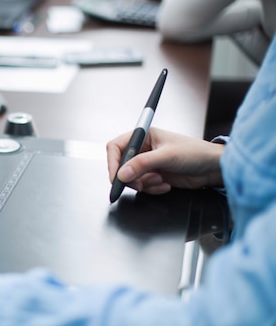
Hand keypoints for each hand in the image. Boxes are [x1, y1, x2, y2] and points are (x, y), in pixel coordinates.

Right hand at [106, 127, 223, 194]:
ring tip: (159, 181)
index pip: (116, 147)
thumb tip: (122, 174)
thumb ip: (142, 165)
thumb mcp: (166, 157)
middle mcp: (143, 149)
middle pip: (121, 166)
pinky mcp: (153, 176)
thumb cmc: (196, 153)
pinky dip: (152, 189)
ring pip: (131, 178)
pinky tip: (165, 184)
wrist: (213, 168)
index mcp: (144, 136)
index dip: (113, 162)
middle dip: (130, 177)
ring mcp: (148, 164)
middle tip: (138, 184)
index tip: (116, 176)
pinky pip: (142, 186)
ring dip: (143, 184)